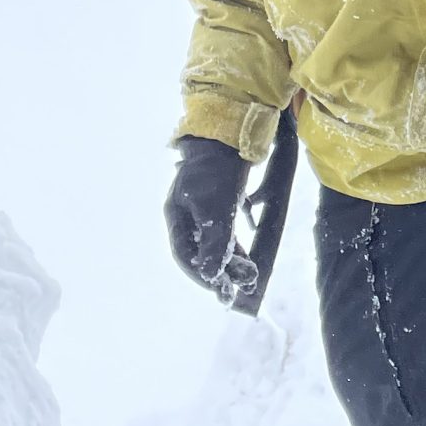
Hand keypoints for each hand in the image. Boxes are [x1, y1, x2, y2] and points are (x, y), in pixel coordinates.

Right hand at [165, 136, 258, 305]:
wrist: (231, 134)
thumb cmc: (218, 171)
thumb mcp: (217, 209)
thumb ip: (214, 243)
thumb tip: (211, 276)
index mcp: (176, 215)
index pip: (185, 255)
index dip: (202, 276)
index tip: (221, 290)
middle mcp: (186, 214)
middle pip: (200, 251)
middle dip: (218, 272)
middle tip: (237, 291)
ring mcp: (203, 207)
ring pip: (215, 243)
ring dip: (230, 261)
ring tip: (248, 277)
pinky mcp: (221, 201)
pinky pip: (225, 231)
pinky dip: (235, 246)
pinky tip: (247, 258)